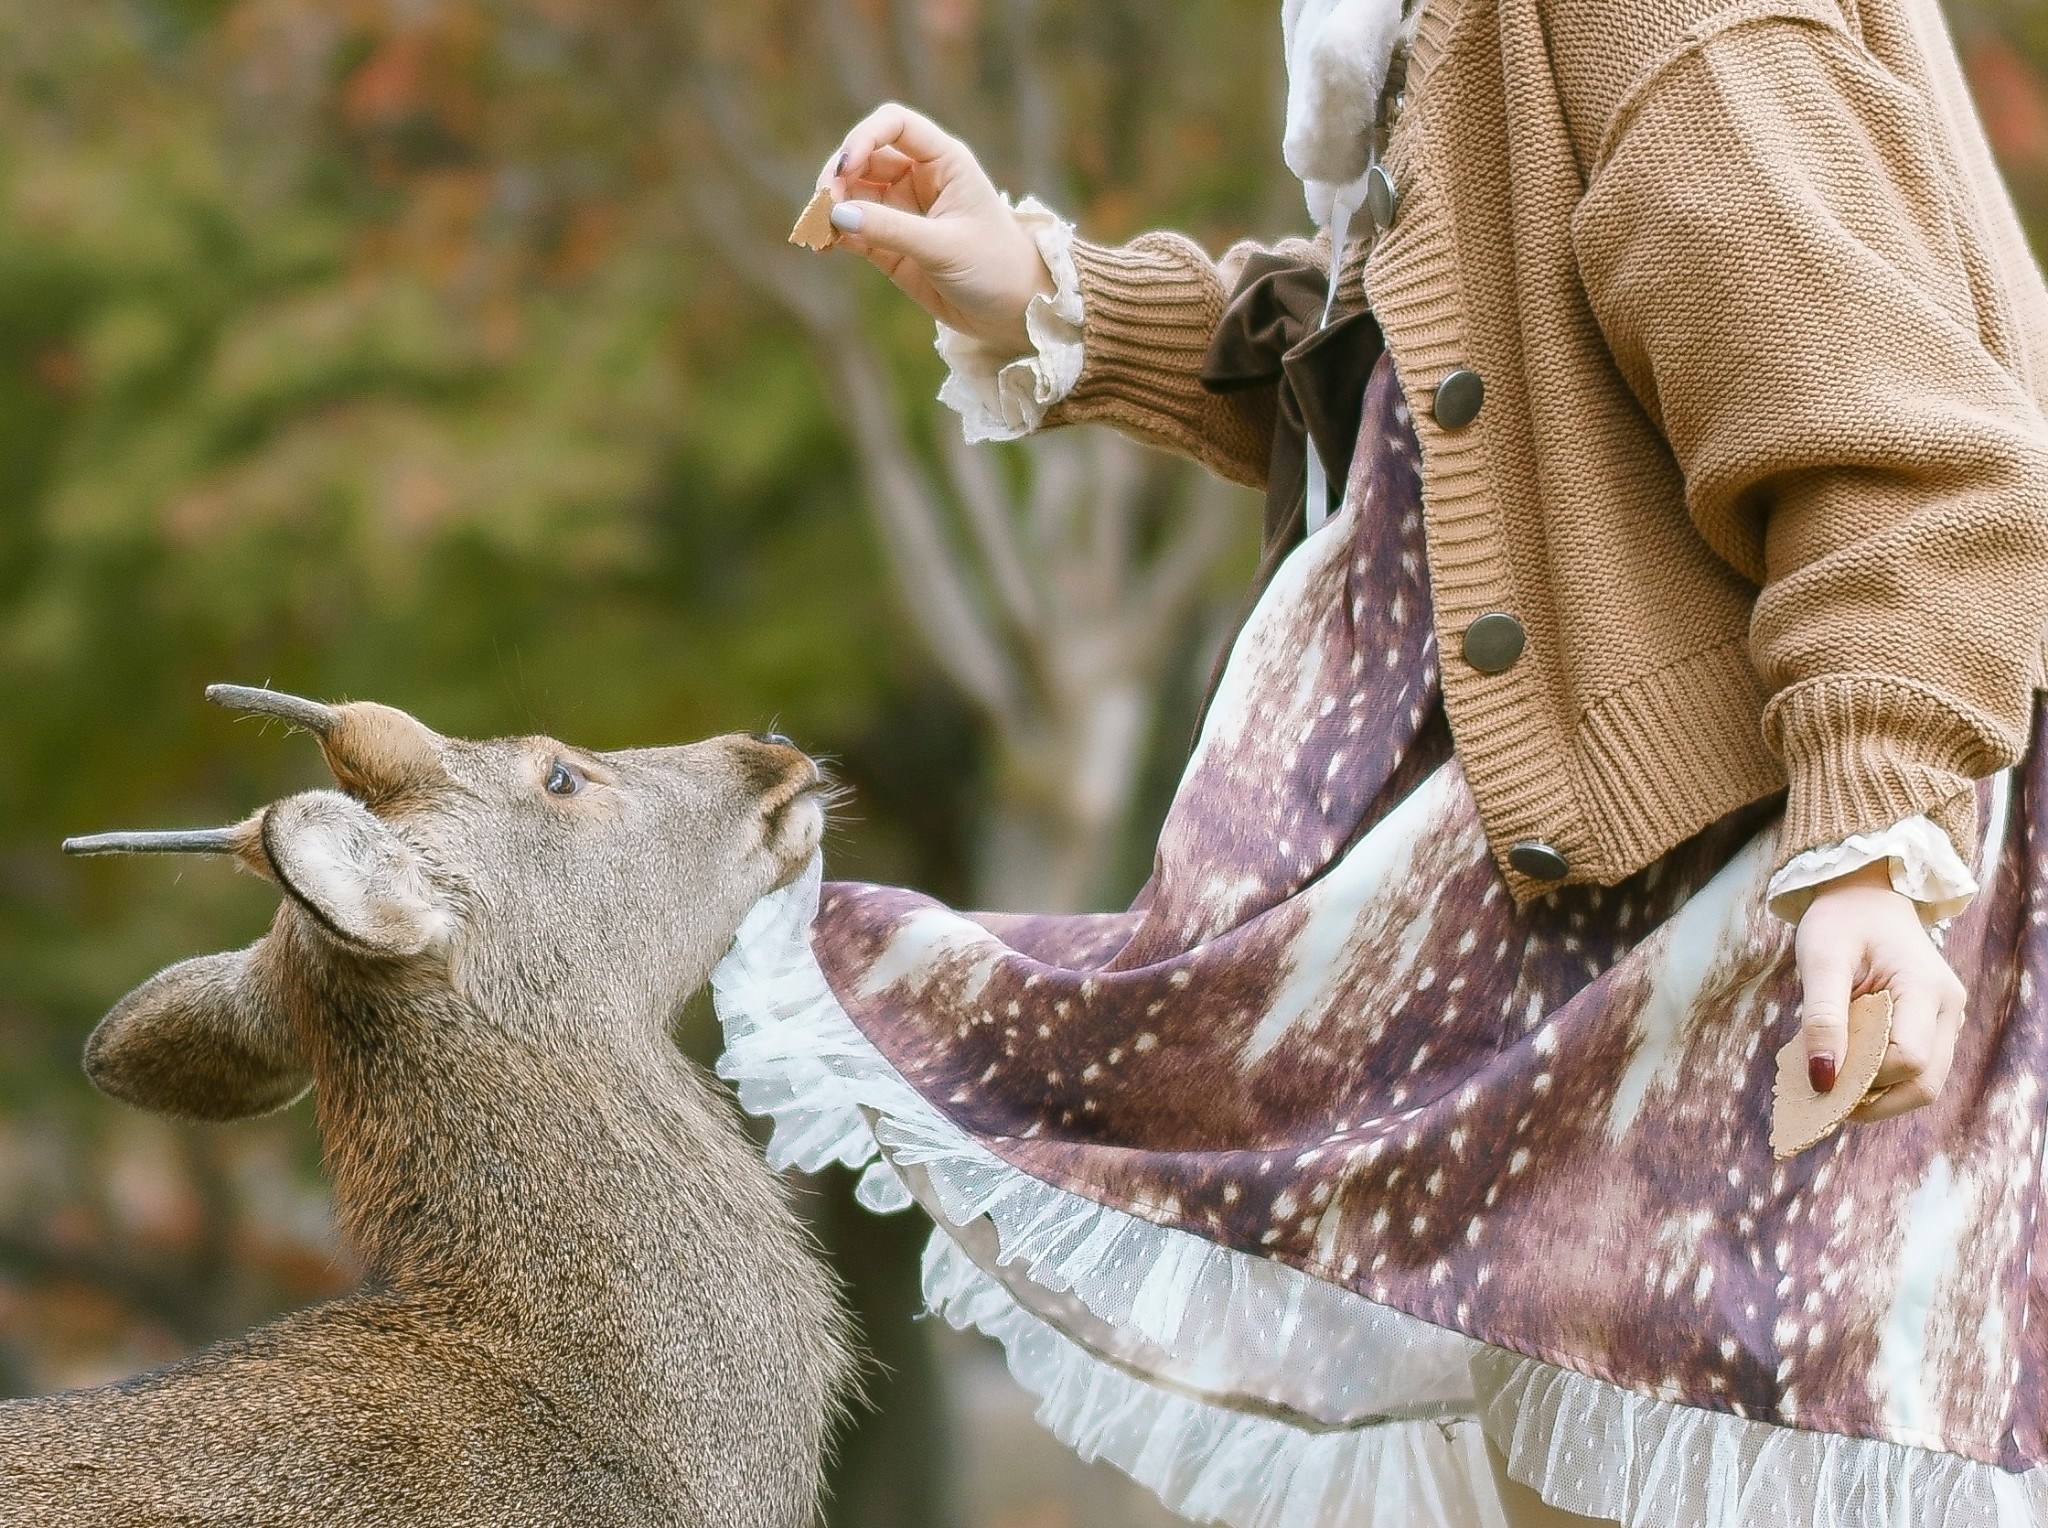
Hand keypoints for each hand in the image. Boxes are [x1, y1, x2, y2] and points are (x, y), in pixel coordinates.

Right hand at [820, 104, 1054, 354]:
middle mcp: (920, 179)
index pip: (894, 125)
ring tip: (816, 232)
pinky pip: (852, 230)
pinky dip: (834, 234)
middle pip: (863, 158)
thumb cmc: (996, 268)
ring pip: (852, 195)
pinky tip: (823, 248)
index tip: (845, 167)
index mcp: (944, 162)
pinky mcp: (890, 246)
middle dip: (837, 177)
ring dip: (830, 208)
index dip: (863, 137)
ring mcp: (903, 212)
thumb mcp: (945, 247)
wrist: (1015, 314)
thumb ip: (891, 230)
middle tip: (823, 208)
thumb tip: (835, 215)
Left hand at [1794, 861, 1965, 1121]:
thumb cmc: (1841, 921)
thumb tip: (1822, 1079)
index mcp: (1926, 989)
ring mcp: (1946, 1021)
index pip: (1908, 1060)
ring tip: (1830, 1082)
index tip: (1818, 1077)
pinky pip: (1915, 1070)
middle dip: (1874, 1101)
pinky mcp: (1933, 1027)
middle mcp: (1948, 1010)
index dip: (1865, 1077)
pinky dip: (1881, 1081)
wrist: (1865, 896)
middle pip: (1924, 1086)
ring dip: (1878, 1095)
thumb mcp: (1821, 960)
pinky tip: (1844, 1068)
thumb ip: (1822, 1018)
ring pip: (1923, 1085)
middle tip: (1822, 1095)